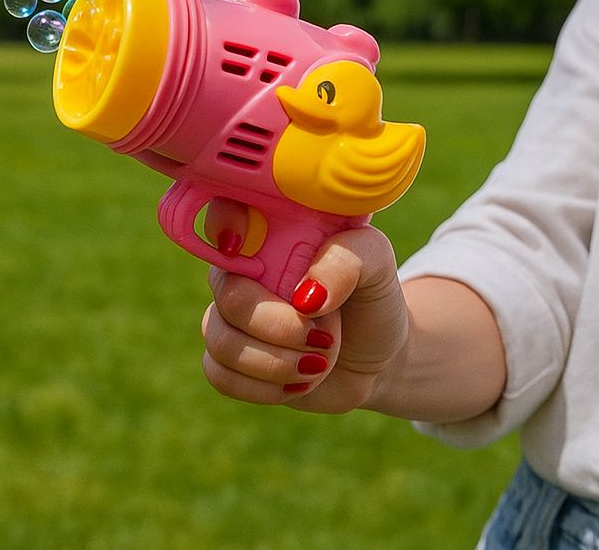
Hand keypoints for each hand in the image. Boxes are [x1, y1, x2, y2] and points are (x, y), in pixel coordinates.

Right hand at [201, 200, 506, 420]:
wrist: (379, 354)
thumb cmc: (373, 295)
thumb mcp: (376, 264)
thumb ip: (345, 261)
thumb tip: (305, 296)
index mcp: (269, 231)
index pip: (223, 209)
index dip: (225, 223)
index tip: (247, 246)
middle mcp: (241, 269)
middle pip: (227, 295)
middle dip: (279, 326)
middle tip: (321, 336)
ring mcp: (230, 314)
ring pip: (220, 340)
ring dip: (278, 363)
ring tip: (318, 363)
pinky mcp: (229, 359)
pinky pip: (219, 375)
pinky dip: (265, 387)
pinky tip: (297, 382)